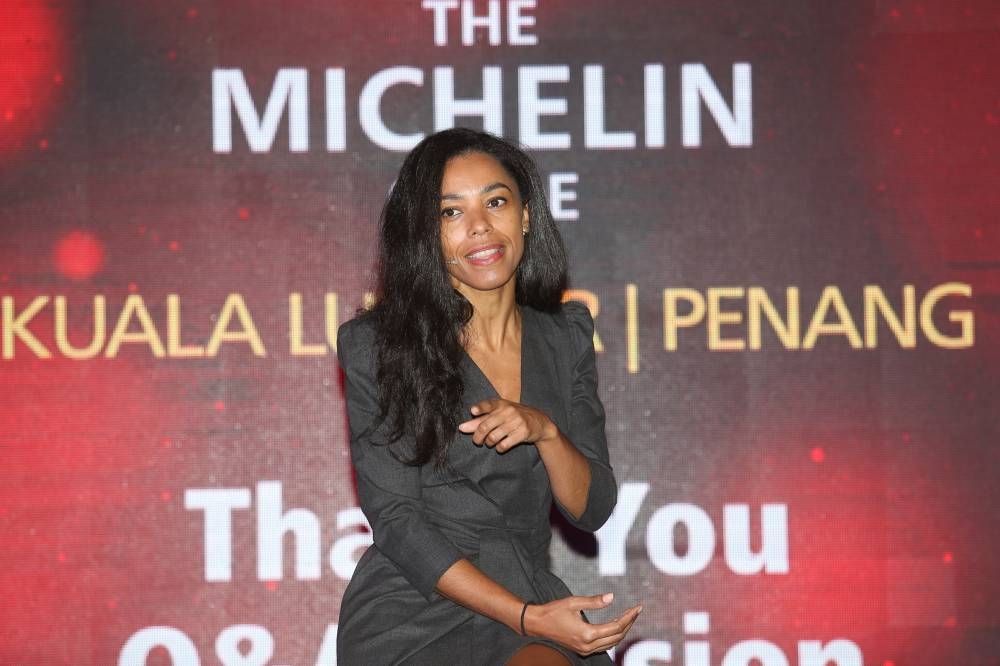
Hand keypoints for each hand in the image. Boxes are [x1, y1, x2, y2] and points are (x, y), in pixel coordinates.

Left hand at [458, 398, 555, 452]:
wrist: (539, 422)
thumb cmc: (513, 417)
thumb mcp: (498, 415)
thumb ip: (480, 421)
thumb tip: (462, 427)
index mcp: (501, 404)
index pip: (488, 404)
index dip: (480, 408)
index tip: (472, 411)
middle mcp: (508, 411)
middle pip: (485, 426)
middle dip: (477, 437)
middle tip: (477, 441)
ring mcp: (516, 421)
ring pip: (493, 437)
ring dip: (489, 443)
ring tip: (490, 443)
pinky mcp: (523, 432)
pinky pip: (504, 444)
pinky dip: (499, 448)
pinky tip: (500, 446)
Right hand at [523, 593, 641, 655]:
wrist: (537, 624)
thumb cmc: (553, 611)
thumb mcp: (573, 602)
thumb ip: (594, 601)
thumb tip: (611, 597)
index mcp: (587, 634)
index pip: (616, 627)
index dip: (629, 616)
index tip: (637, 607)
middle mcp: (588, 645)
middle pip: (617, 637)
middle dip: (629, 623)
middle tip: (636, 611)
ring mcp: (585, 650)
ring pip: (611, 643)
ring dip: (622, 631)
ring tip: (628, 617)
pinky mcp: (582, 650)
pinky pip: (603, 646)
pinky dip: (612, 636)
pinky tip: (614, 626)